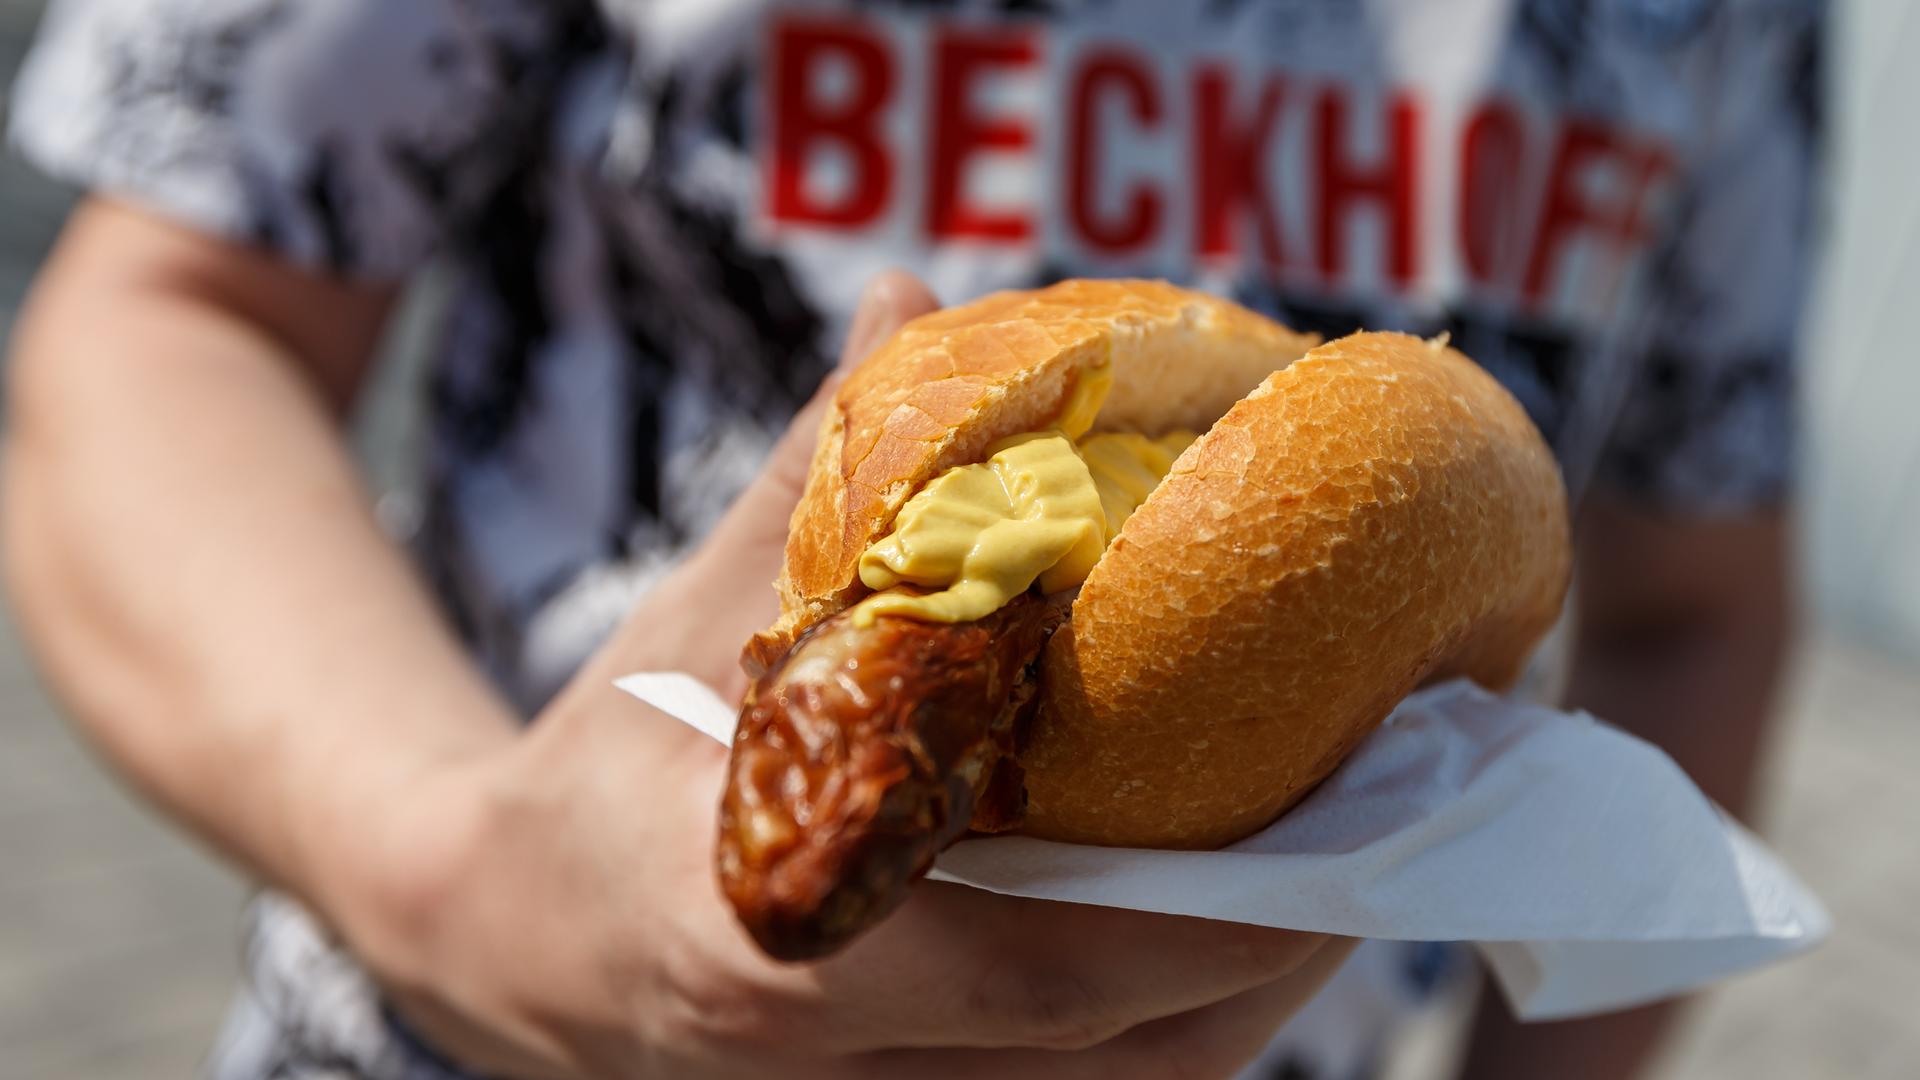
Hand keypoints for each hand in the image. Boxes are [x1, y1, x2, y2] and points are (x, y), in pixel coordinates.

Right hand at [343, 272, 1351, 1078]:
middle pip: (1122, 1063)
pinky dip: (1162, 1032)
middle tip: (1393, 839)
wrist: (480, 930)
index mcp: (775, 940)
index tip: (1347, 826)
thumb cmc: (604, 758)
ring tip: (1337, 886)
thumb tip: (910, 297)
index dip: (1216, 919)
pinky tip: (1222, 943)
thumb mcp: (702, 615)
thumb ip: (819, 473)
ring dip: (1241, 1005)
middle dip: (1276, 962)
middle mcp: (828, 1064)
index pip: (1051, 973)